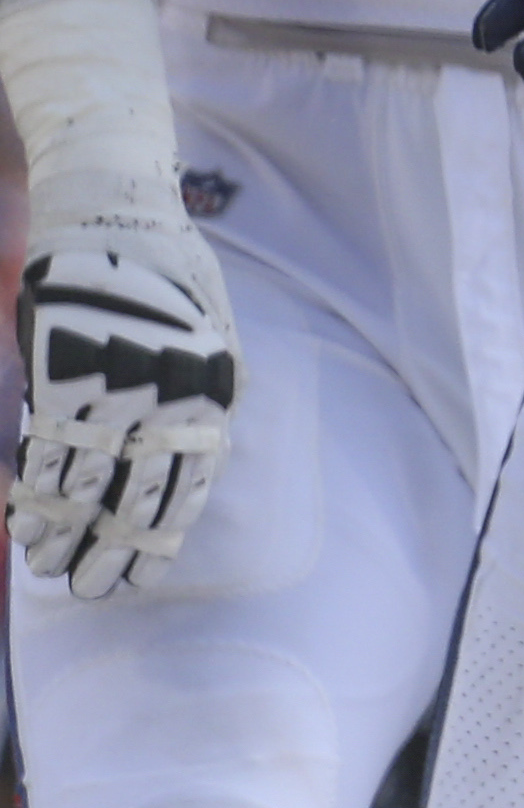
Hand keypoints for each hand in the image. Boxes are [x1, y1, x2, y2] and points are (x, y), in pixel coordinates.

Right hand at [14, 210, 236, 597]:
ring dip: (63, 530)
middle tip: (90, 588)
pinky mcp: (61, 375)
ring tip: (48, 567)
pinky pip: (48, 447)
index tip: (142, 570)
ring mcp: (114, 388)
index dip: (161, 533)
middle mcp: (169, 396)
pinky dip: (36, 488)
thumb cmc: (170, 274)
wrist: (114, 219)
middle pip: (137, 493)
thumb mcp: (214, 332)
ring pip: (85, 480)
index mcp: (213, 390)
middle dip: (111, 547)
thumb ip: (211, 388)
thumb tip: (205, 443)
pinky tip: (24, 520)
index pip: (189, 482)